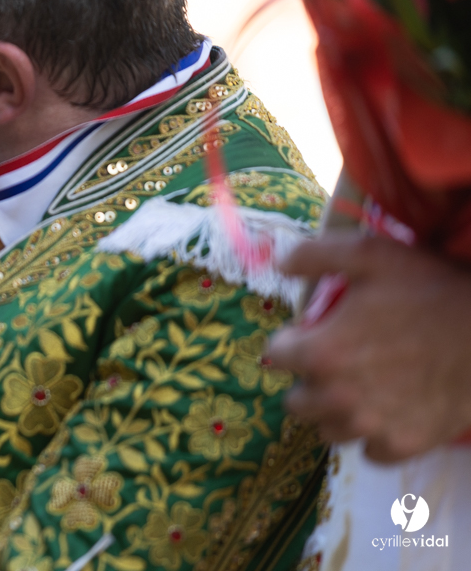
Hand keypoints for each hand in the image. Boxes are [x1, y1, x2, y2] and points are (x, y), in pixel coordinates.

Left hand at [265, 233, 470, 461]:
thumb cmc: (430, 288)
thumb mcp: (369, 254)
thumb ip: (313, 256)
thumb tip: (281, 266)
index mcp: (322, 353)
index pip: (276, 356)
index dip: (292, 340)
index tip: (310, 334)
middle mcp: (339, 398)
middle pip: (296, 403)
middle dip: (309, 381)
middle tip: (336, 364)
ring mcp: (373, 427)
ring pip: (329, 430)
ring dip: (337, 412)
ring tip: (361, 388)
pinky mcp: (405, 445)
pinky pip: (370, 452)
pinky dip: (375, 435)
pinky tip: (389, 409)